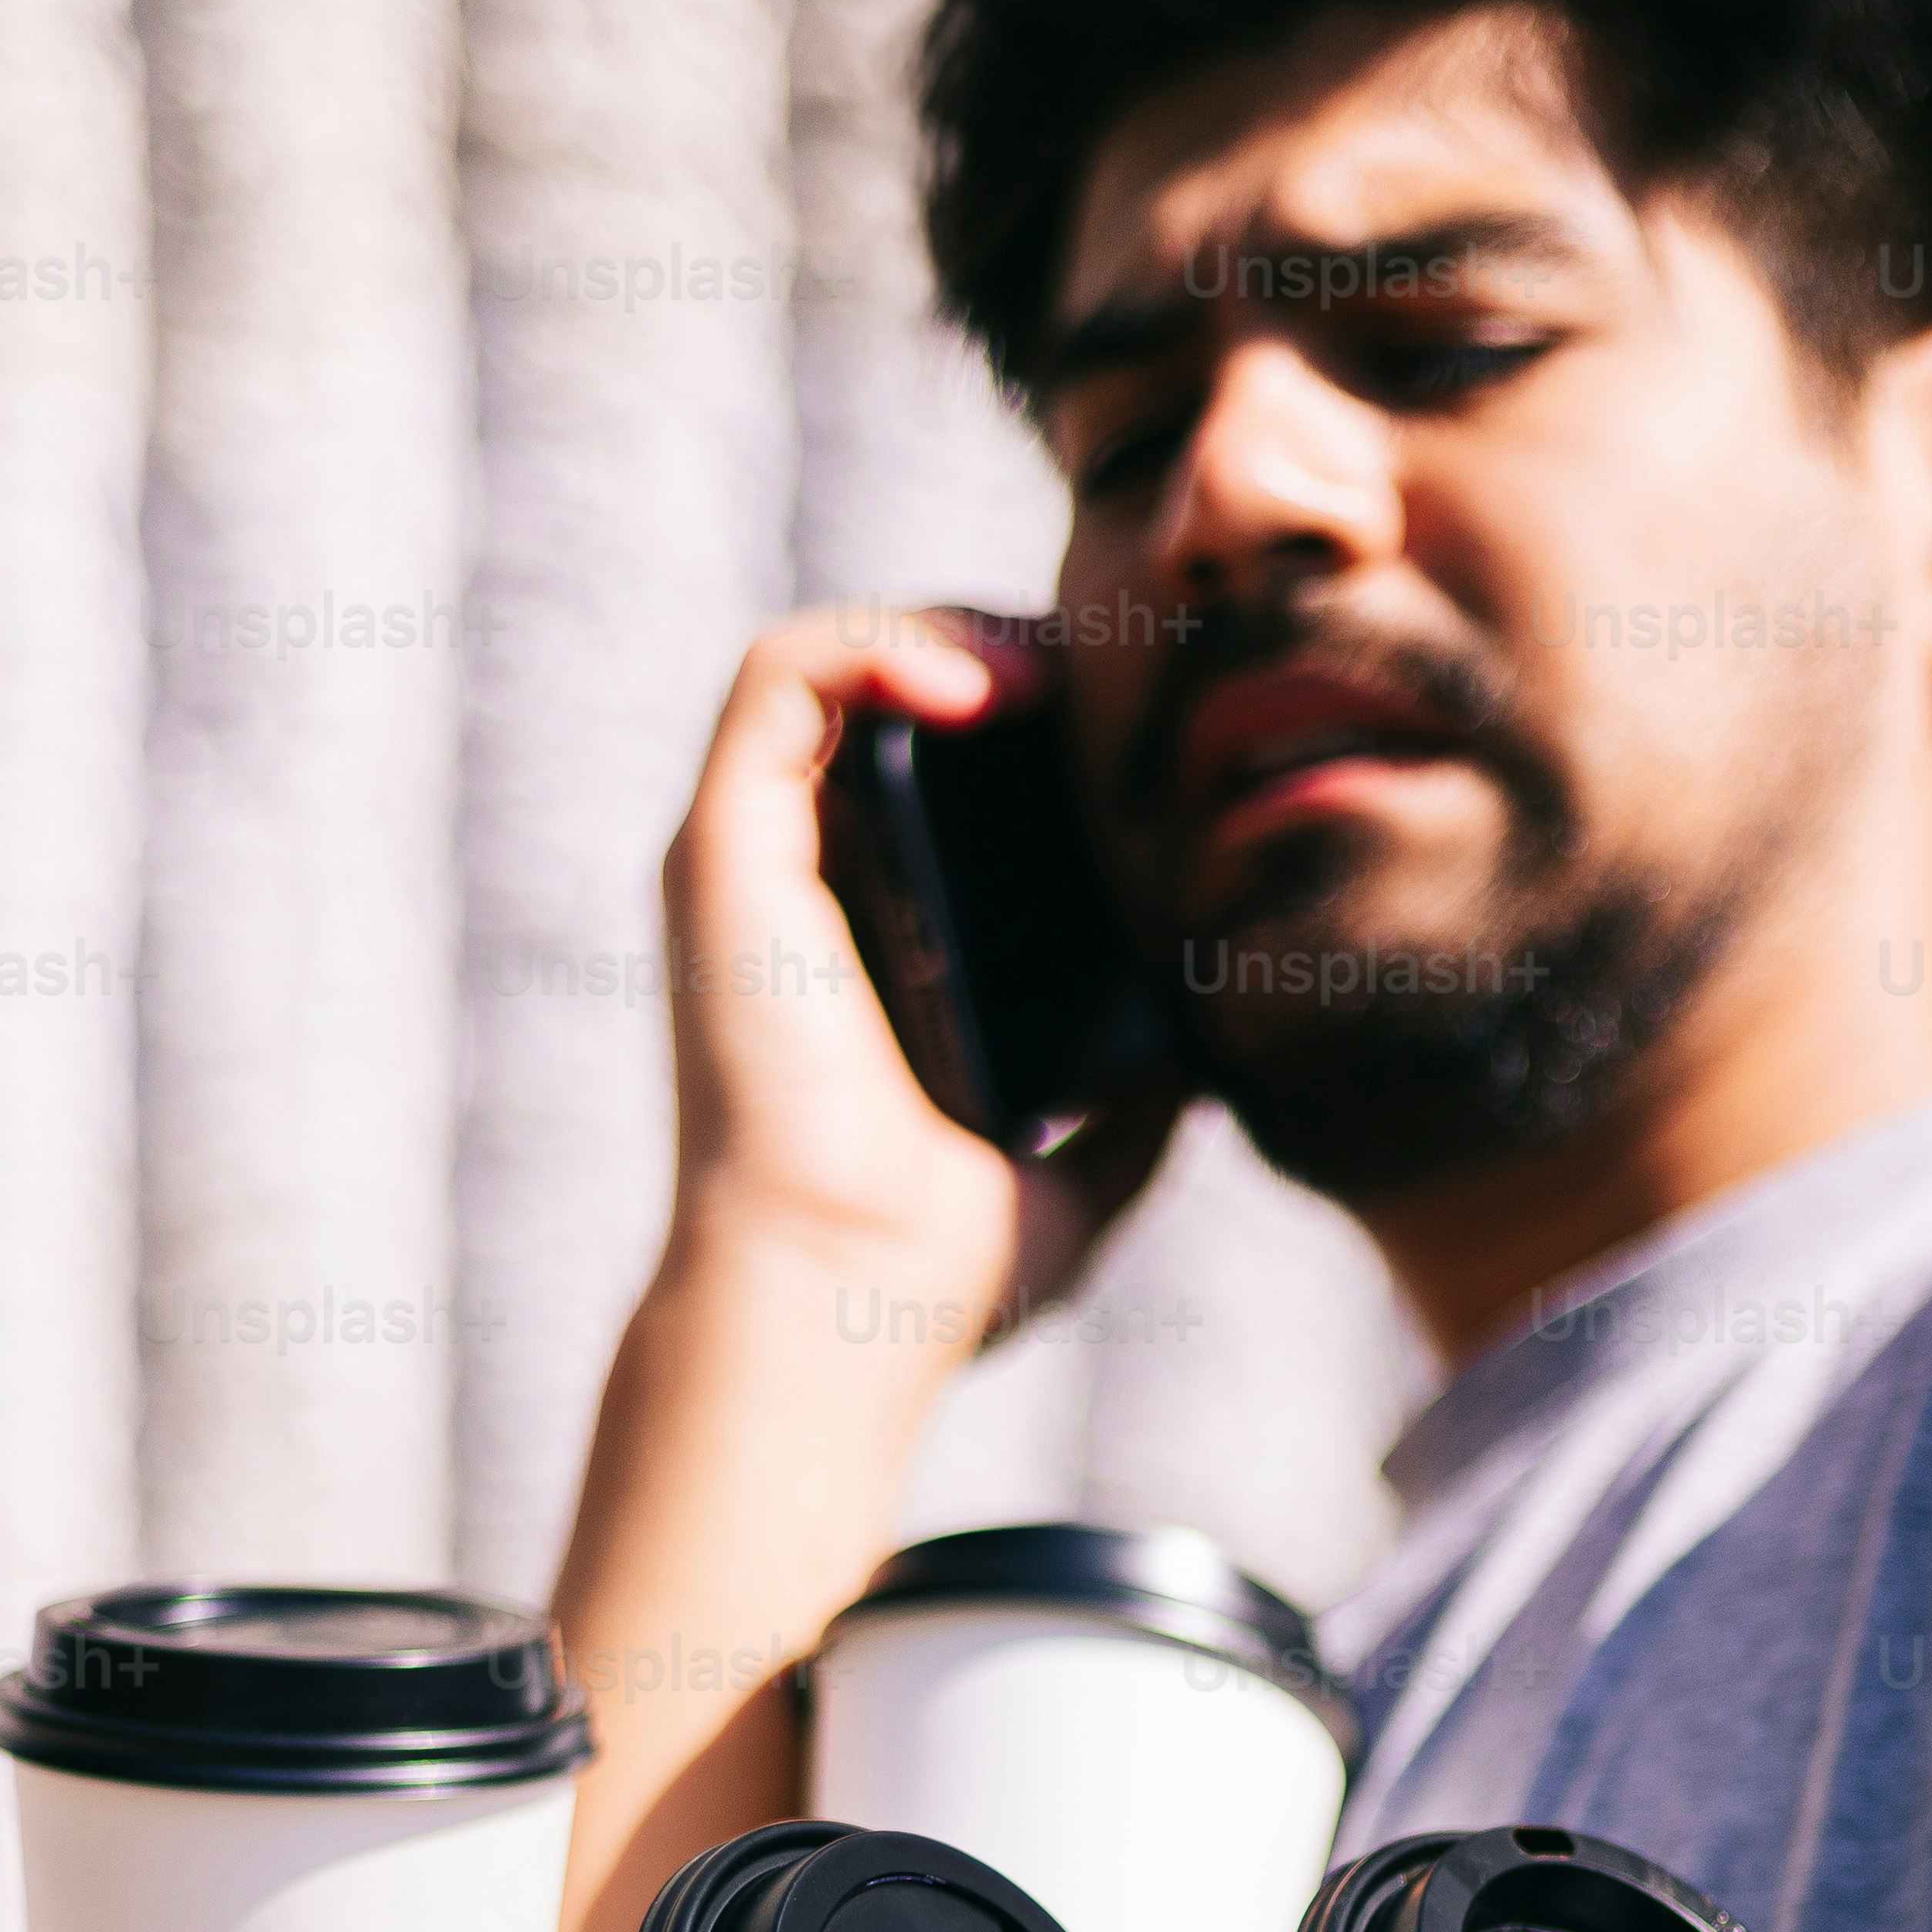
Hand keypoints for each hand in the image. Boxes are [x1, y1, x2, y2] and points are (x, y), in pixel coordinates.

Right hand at [660, 605, 1184, 1337]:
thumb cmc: (942, 1268)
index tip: (1131, 736)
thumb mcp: (1089, 1160)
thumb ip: (1141, 1095)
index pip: (936, 774)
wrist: (848, 1303)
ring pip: (829, 661)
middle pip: (885, 697)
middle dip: (1001, 653)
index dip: (1032, 722)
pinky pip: (777, 677)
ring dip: (945, 628)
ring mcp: (746, 865)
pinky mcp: (716, 851)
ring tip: (1051, 673)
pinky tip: (987, 683)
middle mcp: (794, 890)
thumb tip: (1214, 1040)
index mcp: (869, 946)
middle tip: (1111, 681)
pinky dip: (878, 642)